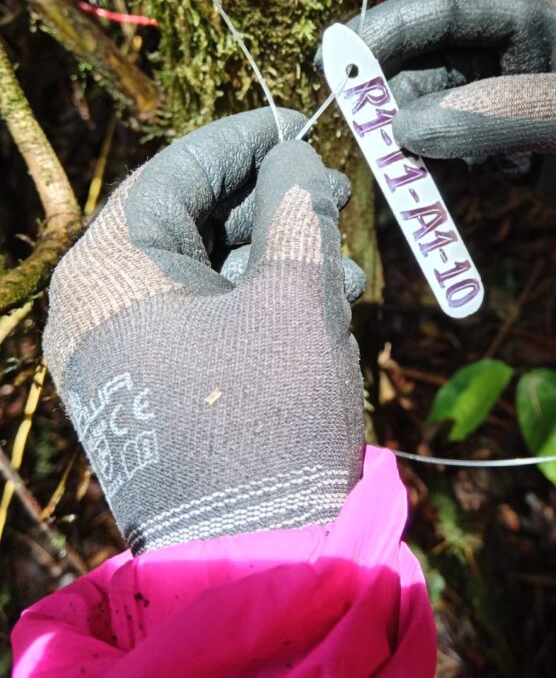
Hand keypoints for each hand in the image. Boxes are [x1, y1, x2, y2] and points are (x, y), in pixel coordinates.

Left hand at [43, 109, 364, 552]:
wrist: (252, 554)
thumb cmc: (268, 417)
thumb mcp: (296, 297)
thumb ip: (298, 209)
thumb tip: (298, 162)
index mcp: (110, 268)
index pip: (177, 172)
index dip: (243, 140)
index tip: (295, 123)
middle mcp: (95, 304)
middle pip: (187, 220)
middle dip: (266, 203)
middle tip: (330, 191)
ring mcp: (114, 351)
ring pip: (200, 271)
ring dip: (271, 256)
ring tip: (340, 259)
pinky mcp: (143, 388)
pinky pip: (198, 318)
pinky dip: (254, 302)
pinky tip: (316, 302)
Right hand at [342, 0, 555, 248]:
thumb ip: (500, 115)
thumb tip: (403, 128)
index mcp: (542, 18)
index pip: (447, 10)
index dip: (387, 30)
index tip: (336, 61)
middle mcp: (519, 53)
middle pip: (427, 61)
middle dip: (394, 97)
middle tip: (371, 139)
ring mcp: (513, 103)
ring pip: (434, 112)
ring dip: (419, 140)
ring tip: (422, 172)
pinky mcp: (513, 148)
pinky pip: (456, 151)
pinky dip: (445, 169)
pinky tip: (476, 184)